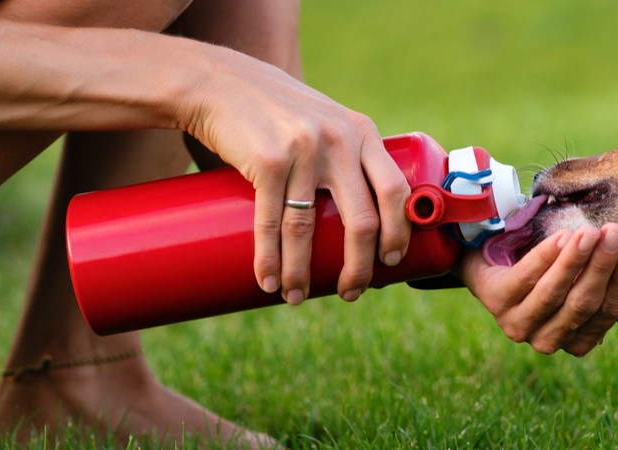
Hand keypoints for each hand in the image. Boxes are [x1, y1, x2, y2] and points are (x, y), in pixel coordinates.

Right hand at [184, 50, 410, 303]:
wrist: (219, 83)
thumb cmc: (275, 112)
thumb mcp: (324, 122)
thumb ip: (343, 157)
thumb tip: (353, 223)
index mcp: (362, 132)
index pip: (396, 191)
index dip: (398, 232)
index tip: (391, 261)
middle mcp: (341, 141)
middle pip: (362, 220)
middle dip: (359, 267)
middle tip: (351, 292)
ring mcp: (304, 150)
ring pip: (308, 229)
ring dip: (303, 273)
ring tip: (296, 296)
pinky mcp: (267, 160)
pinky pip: (271, 222)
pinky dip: (270, 260)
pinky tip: (269, 281)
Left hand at [459, 223, 617, 355]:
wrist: (494, 260)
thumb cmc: (548, 273)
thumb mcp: (584, 280)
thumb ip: (613, 294)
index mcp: (575, 341)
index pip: (606, 313)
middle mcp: (547, 340)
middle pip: (582, 303)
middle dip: (602, 267)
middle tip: (616, 234)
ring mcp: (518, 323)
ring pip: (554, 292)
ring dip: (575, 261)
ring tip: (590, 233)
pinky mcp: (496, 301)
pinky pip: (525, 277)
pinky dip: (546, 257)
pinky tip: (562, 238)